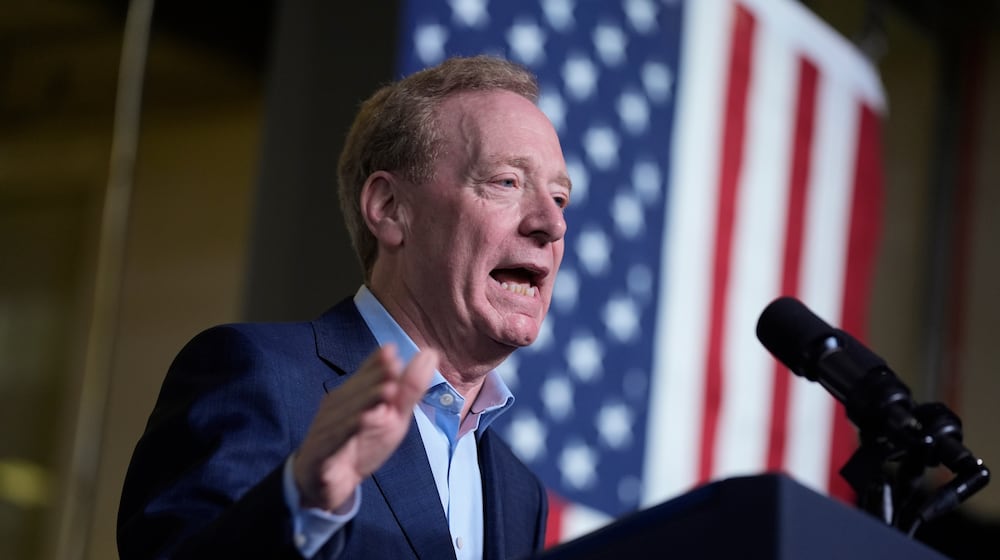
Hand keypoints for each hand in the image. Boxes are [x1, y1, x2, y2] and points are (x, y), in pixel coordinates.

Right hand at [292, 344, 437, 510]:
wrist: (327, 485)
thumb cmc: (360, 444)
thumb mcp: (393, 417)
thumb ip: (409, 389)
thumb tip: (430, 353)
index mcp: (353, 394)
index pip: (365, 375)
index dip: (377, 363)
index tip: (392, 350)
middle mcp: (336, 406)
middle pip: (357, 391)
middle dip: (375, 377)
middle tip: (394, 366)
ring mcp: (326, 429)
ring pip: (346, 413)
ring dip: (366, 400)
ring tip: (388, 390)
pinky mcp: (321, 454)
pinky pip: (334, 440)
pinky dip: (348, 430)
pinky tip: (363, 421)